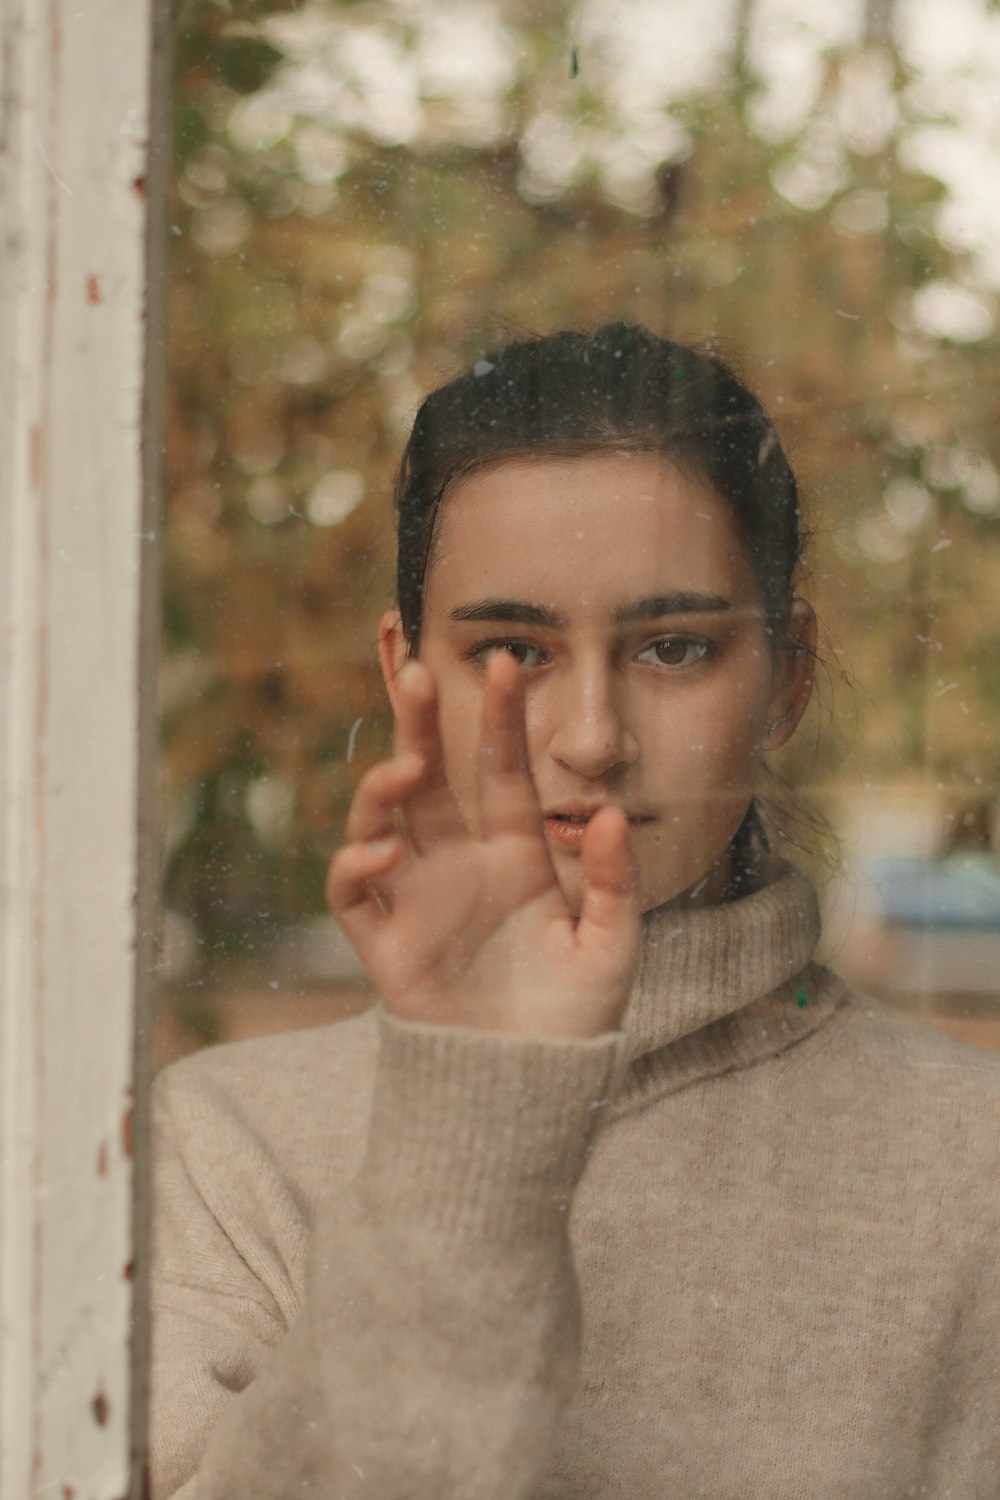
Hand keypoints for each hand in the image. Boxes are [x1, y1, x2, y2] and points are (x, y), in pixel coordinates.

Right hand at [325, 653, 639, 1037]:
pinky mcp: (384, 946)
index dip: (499, 720)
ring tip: (407, 769)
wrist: (527, 1092)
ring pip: (380, 821)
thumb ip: (616, 884)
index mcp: (512, 856)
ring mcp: (416, 902)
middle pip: (427, 781)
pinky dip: (355, 864)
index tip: (505, 664)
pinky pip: (352, 893)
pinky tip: (383, 851)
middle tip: (417, 674)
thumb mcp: (612, 949)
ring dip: (383, 787)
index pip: (500, 772)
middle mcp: (458, 867)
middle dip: (417, 725)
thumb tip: (616, 814)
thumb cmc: (574, 1018)